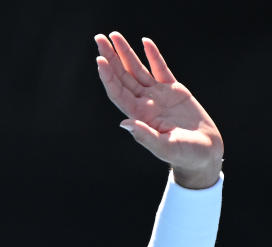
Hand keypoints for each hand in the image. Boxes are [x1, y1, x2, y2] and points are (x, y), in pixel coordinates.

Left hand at [95, 32, 222, 188]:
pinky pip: (160, 69)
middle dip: (111, 57)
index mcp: (140, 115)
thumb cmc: (184, 154)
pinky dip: (153, 55)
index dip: (108, 76)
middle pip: (123, 76)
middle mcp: (144, 103)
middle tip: (99, 39)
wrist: (203, 153)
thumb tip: (124, 123)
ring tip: (115, 36)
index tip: (99, 60)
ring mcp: (158, 96)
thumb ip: (145, 136)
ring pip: (138, 69)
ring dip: (126, 53)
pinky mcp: (174, 91)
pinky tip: (145, 42)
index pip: (118, 92)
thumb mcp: (165, 147)